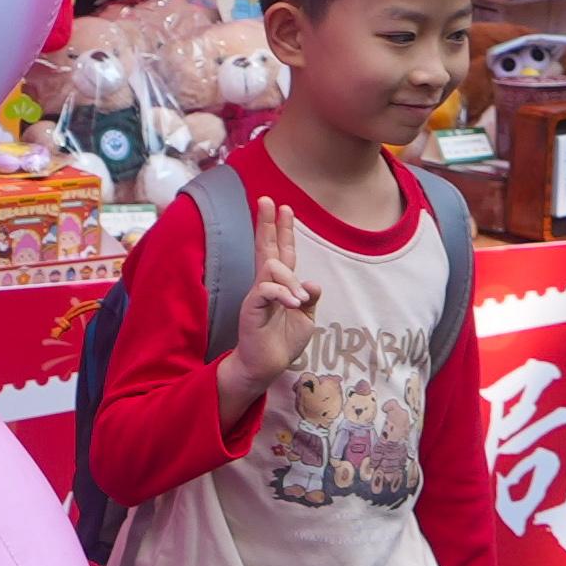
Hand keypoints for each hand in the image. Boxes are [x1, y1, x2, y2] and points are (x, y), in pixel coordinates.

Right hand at [220, 204, 320, 412]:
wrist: (266, 366)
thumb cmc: (283, 343)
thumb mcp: (305, 319)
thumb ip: (309, 299)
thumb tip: (313, 283)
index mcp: (280, 286)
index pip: (282, 252)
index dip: (283, 230)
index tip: (285, 207)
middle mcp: (266, 285)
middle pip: (266, 247)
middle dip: (267, 223)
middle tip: (266, 199)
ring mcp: (257, 295)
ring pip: (272, 267)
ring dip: (290, 280)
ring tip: (300, 299)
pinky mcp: (251, 307)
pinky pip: (266, 289)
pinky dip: (283, 294)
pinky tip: (294, 303)